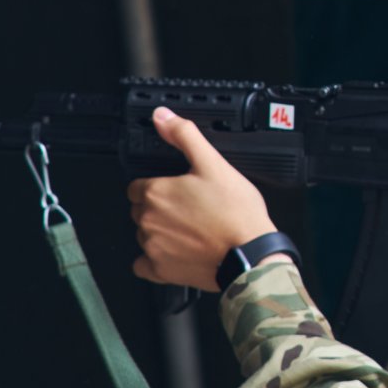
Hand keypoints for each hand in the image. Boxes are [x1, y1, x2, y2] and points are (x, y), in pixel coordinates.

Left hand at [127, 107, 278, 291]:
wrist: (251, 254)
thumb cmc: (236, 213)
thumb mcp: (214, 164)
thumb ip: (184, 136)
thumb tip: (163, 117)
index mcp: (156, 192)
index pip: (137, 186)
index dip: (158, 186)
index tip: (178, 191)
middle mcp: (148, 220)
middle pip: (140, 210)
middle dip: (159, 208)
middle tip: (189, 209)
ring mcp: (152, 247)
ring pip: (144, 235)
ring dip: (160, 232)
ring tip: (191, 230)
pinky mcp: (160, 271)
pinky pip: (144, 265)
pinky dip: (156, 260)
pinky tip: (178, 252)